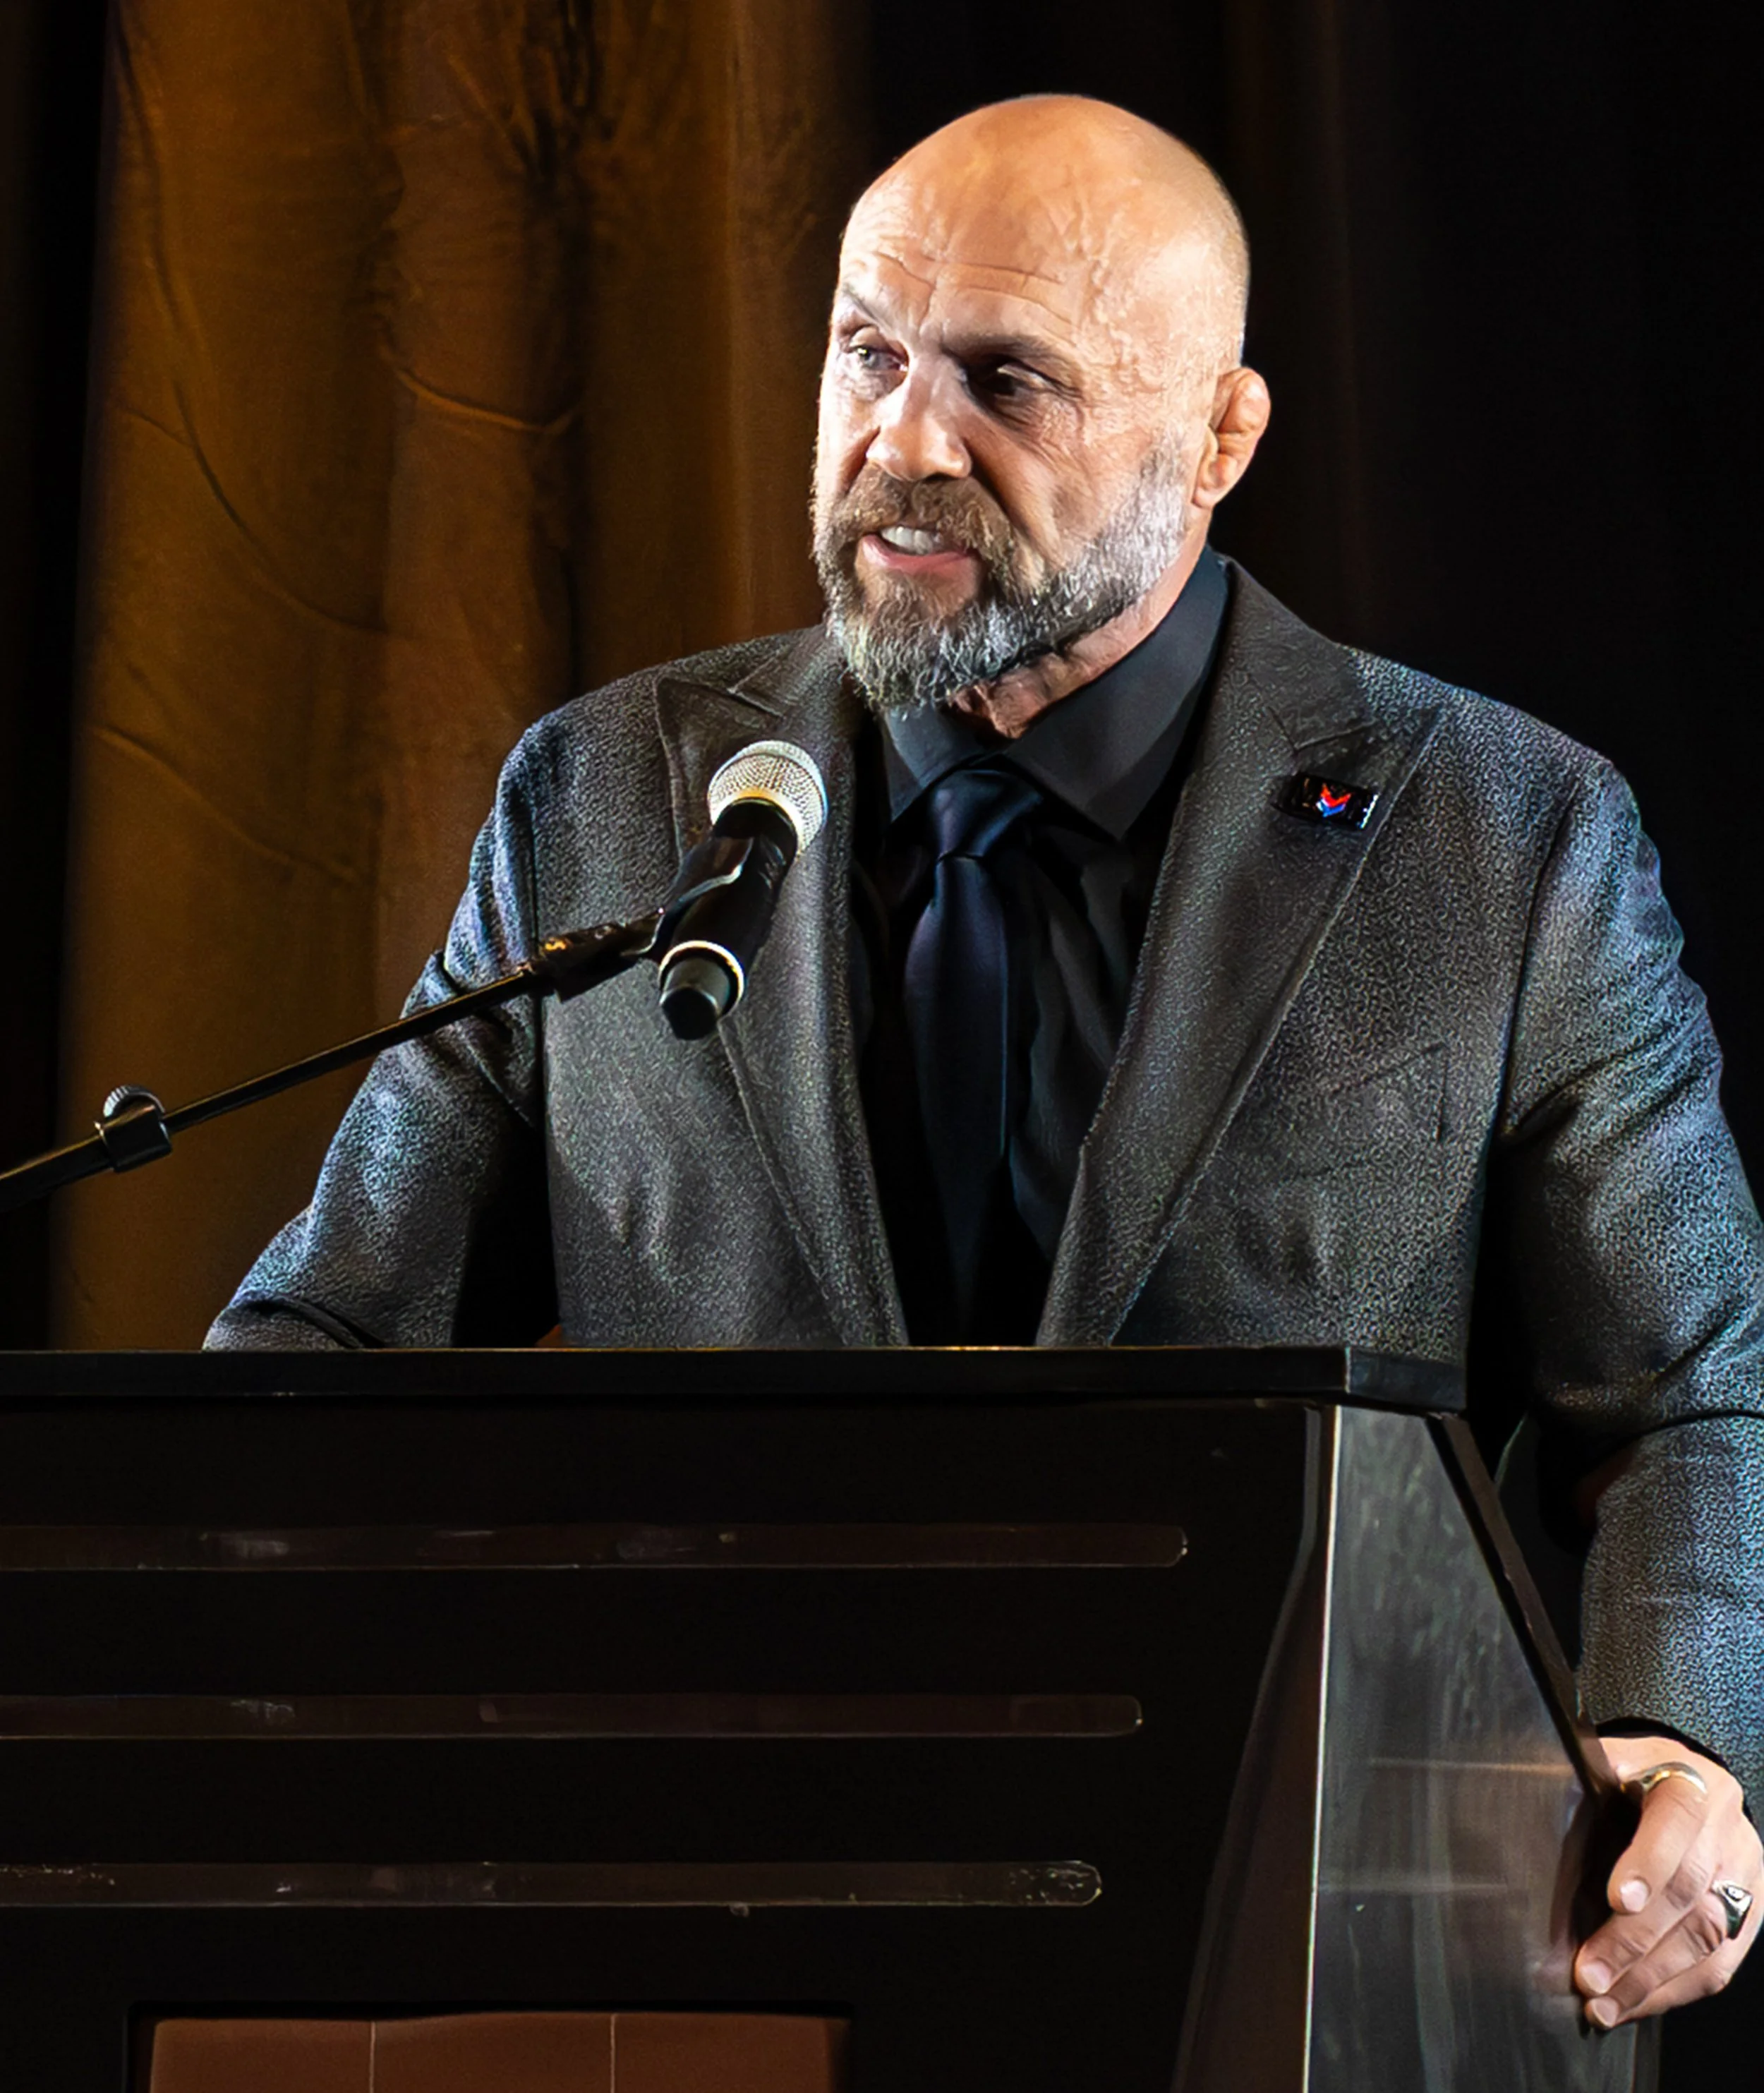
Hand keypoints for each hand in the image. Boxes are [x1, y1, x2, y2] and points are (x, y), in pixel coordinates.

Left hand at [1575, 1735, 1761, 2024]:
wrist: (1698, 1786)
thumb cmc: (1642, 1776)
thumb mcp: (1616, 1760)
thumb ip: (1586, 1778)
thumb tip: (1538, 1797)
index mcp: (1689, 1782)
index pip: (1677, 1819)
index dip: (1649, 1862)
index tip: (1617, 1900)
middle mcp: (1725, 1830)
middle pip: (1687, 1891)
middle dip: (1635, 1940)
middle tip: (1590, 1973)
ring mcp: (1745, 1876)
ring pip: (1705, 1937)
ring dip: (1651, 1978)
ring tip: (1604, 2003)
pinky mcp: (1752, 1916)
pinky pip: (1720, 1964)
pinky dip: (1676, 1991)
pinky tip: (1636, 2004)